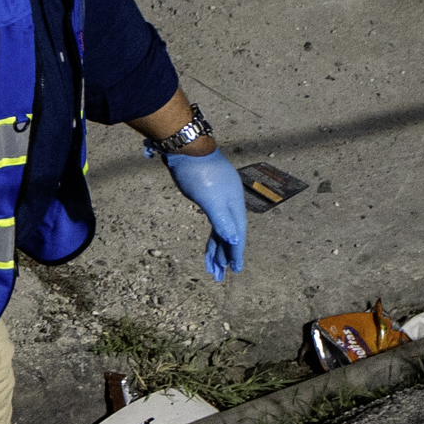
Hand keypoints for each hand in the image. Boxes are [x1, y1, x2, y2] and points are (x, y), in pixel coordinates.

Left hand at [160, 144, 247, 279]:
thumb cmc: (197, 172)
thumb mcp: (209, 199)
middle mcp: (229, 204)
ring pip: (220, 229)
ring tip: (212, 267)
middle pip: (229, 235)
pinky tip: (211, 243)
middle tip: (219, 275)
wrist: (186, 148)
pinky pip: (213, 221)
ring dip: (216, 248)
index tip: (235, 270)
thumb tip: (235, 241)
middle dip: (224, 256)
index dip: (235, 252)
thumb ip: (222, 220)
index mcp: (233, 205)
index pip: (237, 234)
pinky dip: (212, 235)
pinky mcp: (208, 196)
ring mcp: (219, 200)